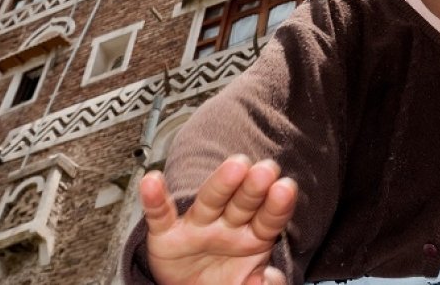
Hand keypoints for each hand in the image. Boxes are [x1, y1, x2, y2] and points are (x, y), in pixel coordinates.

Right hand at [141, 155, 298, 284]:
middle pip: (243, 203)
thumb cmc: (226, 283)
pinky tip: (153, 180)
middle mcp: (227, 226)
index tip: (286, 188)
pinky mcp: (166, 234)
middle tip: (267, 169)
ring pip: (210, 201)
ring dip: (221, 183)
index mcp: (253, 236)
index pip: (269, 219)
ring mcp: (197, 227)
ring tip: (236, 166)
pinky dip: (154, 198)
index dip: (278, 205)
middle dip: (254, 187)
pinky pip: (160, 215)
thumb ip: (265, 284)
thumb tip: (269, 279)